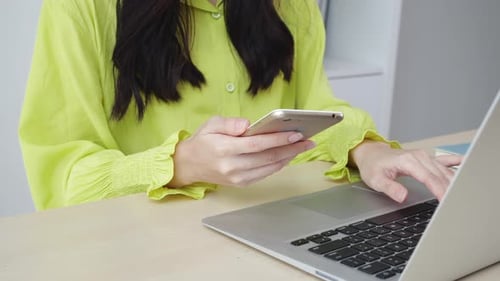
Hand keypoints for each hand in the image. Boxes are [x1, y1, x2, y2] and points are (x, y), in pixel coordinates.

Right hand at [169, 116, 315, 187]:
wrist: (189, 165)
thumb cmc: (202, 141)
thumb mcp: (211, 124)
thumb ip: (229, 123)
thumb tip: (248, 125)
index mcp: (224, 149)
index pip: (257, 144)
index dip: (278, 139)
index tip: (296, 134)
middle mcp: (232, 166)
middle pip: (268, 157)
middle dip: (291, 148)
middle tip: (308, 141)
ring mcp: (237, 178)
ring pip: (269, 168)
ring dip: (289, 157)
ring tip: (302, 147)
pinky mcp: (241, 183)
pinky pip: (265, 174)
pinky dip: (279, 165)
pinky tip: (288, 156)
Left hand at [350, 141, 462, 202]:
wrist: (371, 153)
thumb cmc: (373, 166)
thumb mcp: (376, 179)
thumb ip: (390, 188)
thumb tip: (402, 196)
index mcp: (408, 161)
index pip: (429, 178)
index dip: (439, 190)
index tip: (446, 201)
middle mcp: (419, 157)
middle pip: (440, 175)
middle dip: (450, 190)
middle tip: (457, 204)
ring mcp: (424, 157)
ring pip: (444, 170)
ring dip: (454, 182)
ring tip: (462, 195)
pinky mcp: (426, 159)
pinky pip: (444, 161)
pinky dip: (455, 165)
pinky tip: (465, 165)